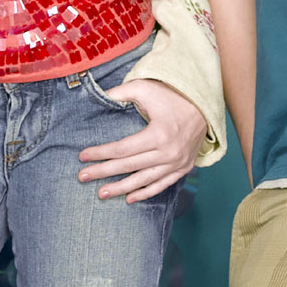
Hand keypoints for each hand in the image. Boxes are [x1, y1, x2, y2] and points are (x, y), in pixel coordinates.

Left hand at [77, 74, 201, 202]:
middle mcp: (168, 152)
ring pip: (144, 180)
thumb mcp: (145, 88)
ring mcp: (177, 163)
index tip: (83, 157)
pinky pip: (162, 185)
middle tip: (82, 177)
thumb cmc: (172, 96)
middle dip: (103, 172)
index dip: (100, 154)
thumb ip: (121, 92)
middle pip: (129, 166)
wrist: (204, 106)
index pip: (122, 149)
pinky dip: (146, 193)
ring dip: (121, 188)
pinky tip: (129, 198)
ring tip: (101, 194)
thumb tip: (97, 96)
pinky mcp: (183, 168)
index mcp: (158, 134)